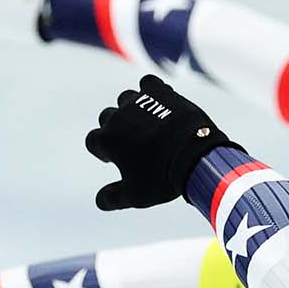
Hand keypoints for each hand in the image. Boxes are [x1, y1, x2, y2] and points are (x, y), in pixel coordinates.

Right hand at [85, 74, 233, 210]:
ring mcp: (139, 102)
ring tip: (148, 124)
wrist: (194, 155)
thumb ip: (113, 198)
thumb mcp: (136, 195)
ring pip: (126, 99)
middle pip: (107, 117)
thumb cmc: (162, 177)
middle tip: (133, 143)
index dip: (102, 151)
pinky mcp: (160, 93)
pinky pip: (149, 85)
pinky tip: (160, 102)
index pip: (93, 141)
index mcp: (107, 139)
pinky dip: (152, 91)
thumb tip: (99, 202)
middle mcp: (118, 116)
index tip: (113, 158)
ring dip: (132, 109)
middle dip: (116, 129)